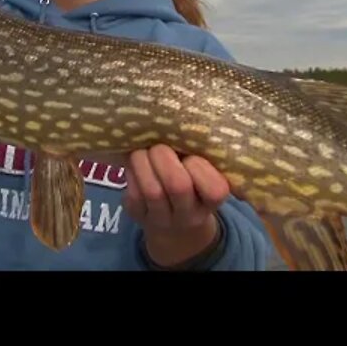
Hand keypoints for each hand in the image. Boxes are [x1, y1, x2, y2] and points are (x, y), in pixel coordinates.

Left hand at [123, 144, 229, 266]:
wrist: (176, 224)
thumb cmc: (193, 184)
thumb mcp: (204, 172)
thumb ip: (197, 153)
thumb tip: (175, 121)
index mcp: (212, 200)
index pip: (214, 189)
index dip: (199, 166)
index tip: (190, 154)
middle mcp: (190, 215)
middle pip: (178, 186)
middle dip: (164, 157)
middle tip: (159, 145)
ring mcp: (163, 219)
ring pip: (151, 190)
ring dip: (143, 161)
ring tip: (142, 149)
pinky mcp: (139, 216)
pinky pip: (133, 194)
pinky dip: (132, 172)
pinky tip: (133, 162)